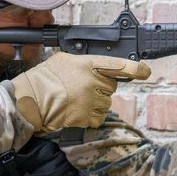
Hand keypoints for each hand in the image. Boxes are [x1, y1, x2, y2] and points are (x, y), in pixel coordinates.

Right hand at [12, 52, 150, 131]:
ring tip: (76, 99)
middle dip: (101, 87)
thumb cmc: (44, 78)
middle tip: (82, 87)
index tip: (146, 71)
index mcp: (89, 64)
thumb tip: (96, 66)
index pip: (119, 65)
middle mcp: (93, 82)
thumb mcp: (64, 59)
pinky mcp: (87, 117)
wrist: (30, 100)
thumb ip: (84, 61)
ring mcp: (91, 100)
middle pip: (111, 86)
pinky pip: (99, 116)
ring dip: (96, 102)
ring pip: (106, 102)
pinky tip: (77, 109)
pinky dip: (91, 115)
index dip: (136, 69)